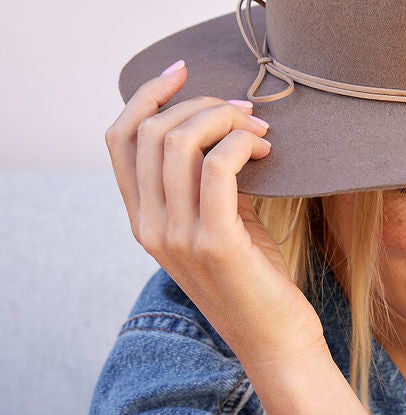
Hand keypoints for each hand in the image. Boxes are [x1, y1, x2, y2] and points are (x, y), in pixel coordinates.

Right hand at [105, 61, 324, 368]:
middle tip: (247, 113)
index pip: (120, 139)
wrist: (276, 343)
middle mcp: (150, 228)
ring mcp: (178, 237)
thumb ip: (209, 183)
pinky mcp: (214, 243)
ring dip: (225, 120)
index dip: (145, 94)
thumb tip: (224, 127)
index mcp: (143, 220)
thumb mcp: (223, 223)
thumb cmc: (257, 281)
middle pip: (152, 131)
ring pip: (180, 141)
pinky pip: (217, 166)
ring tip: (261, 132)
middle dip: (202, 104)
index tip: (182, 71)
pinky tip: (265, 150)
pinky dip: (241, 144)